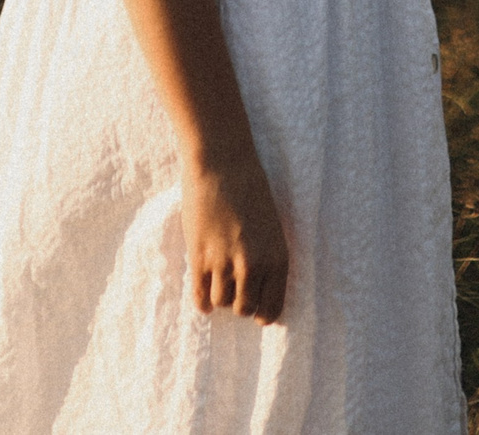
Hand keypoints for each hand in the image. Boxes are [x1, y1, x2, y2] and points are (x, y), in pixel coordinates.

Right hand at [183, 157, 291, 322]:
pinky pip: (200, 295)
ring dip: (221, 297)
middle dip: (240, 304)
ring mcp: (225, 263)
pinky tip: (204, 299)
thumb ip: (266, 257)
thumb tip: (257, 288)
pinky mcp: (200, 257)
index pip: (273, 306)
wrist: (223, 165)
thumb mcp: (270, 226)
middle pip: (245, 308)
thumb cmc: (251, 190)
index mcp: (278, 256)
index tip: (259, 314)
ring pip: (222, 302)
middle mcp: (254, 265)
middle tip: (236, 294)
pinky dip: (202, 302)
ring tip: (220, 285)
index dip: (264, 314)